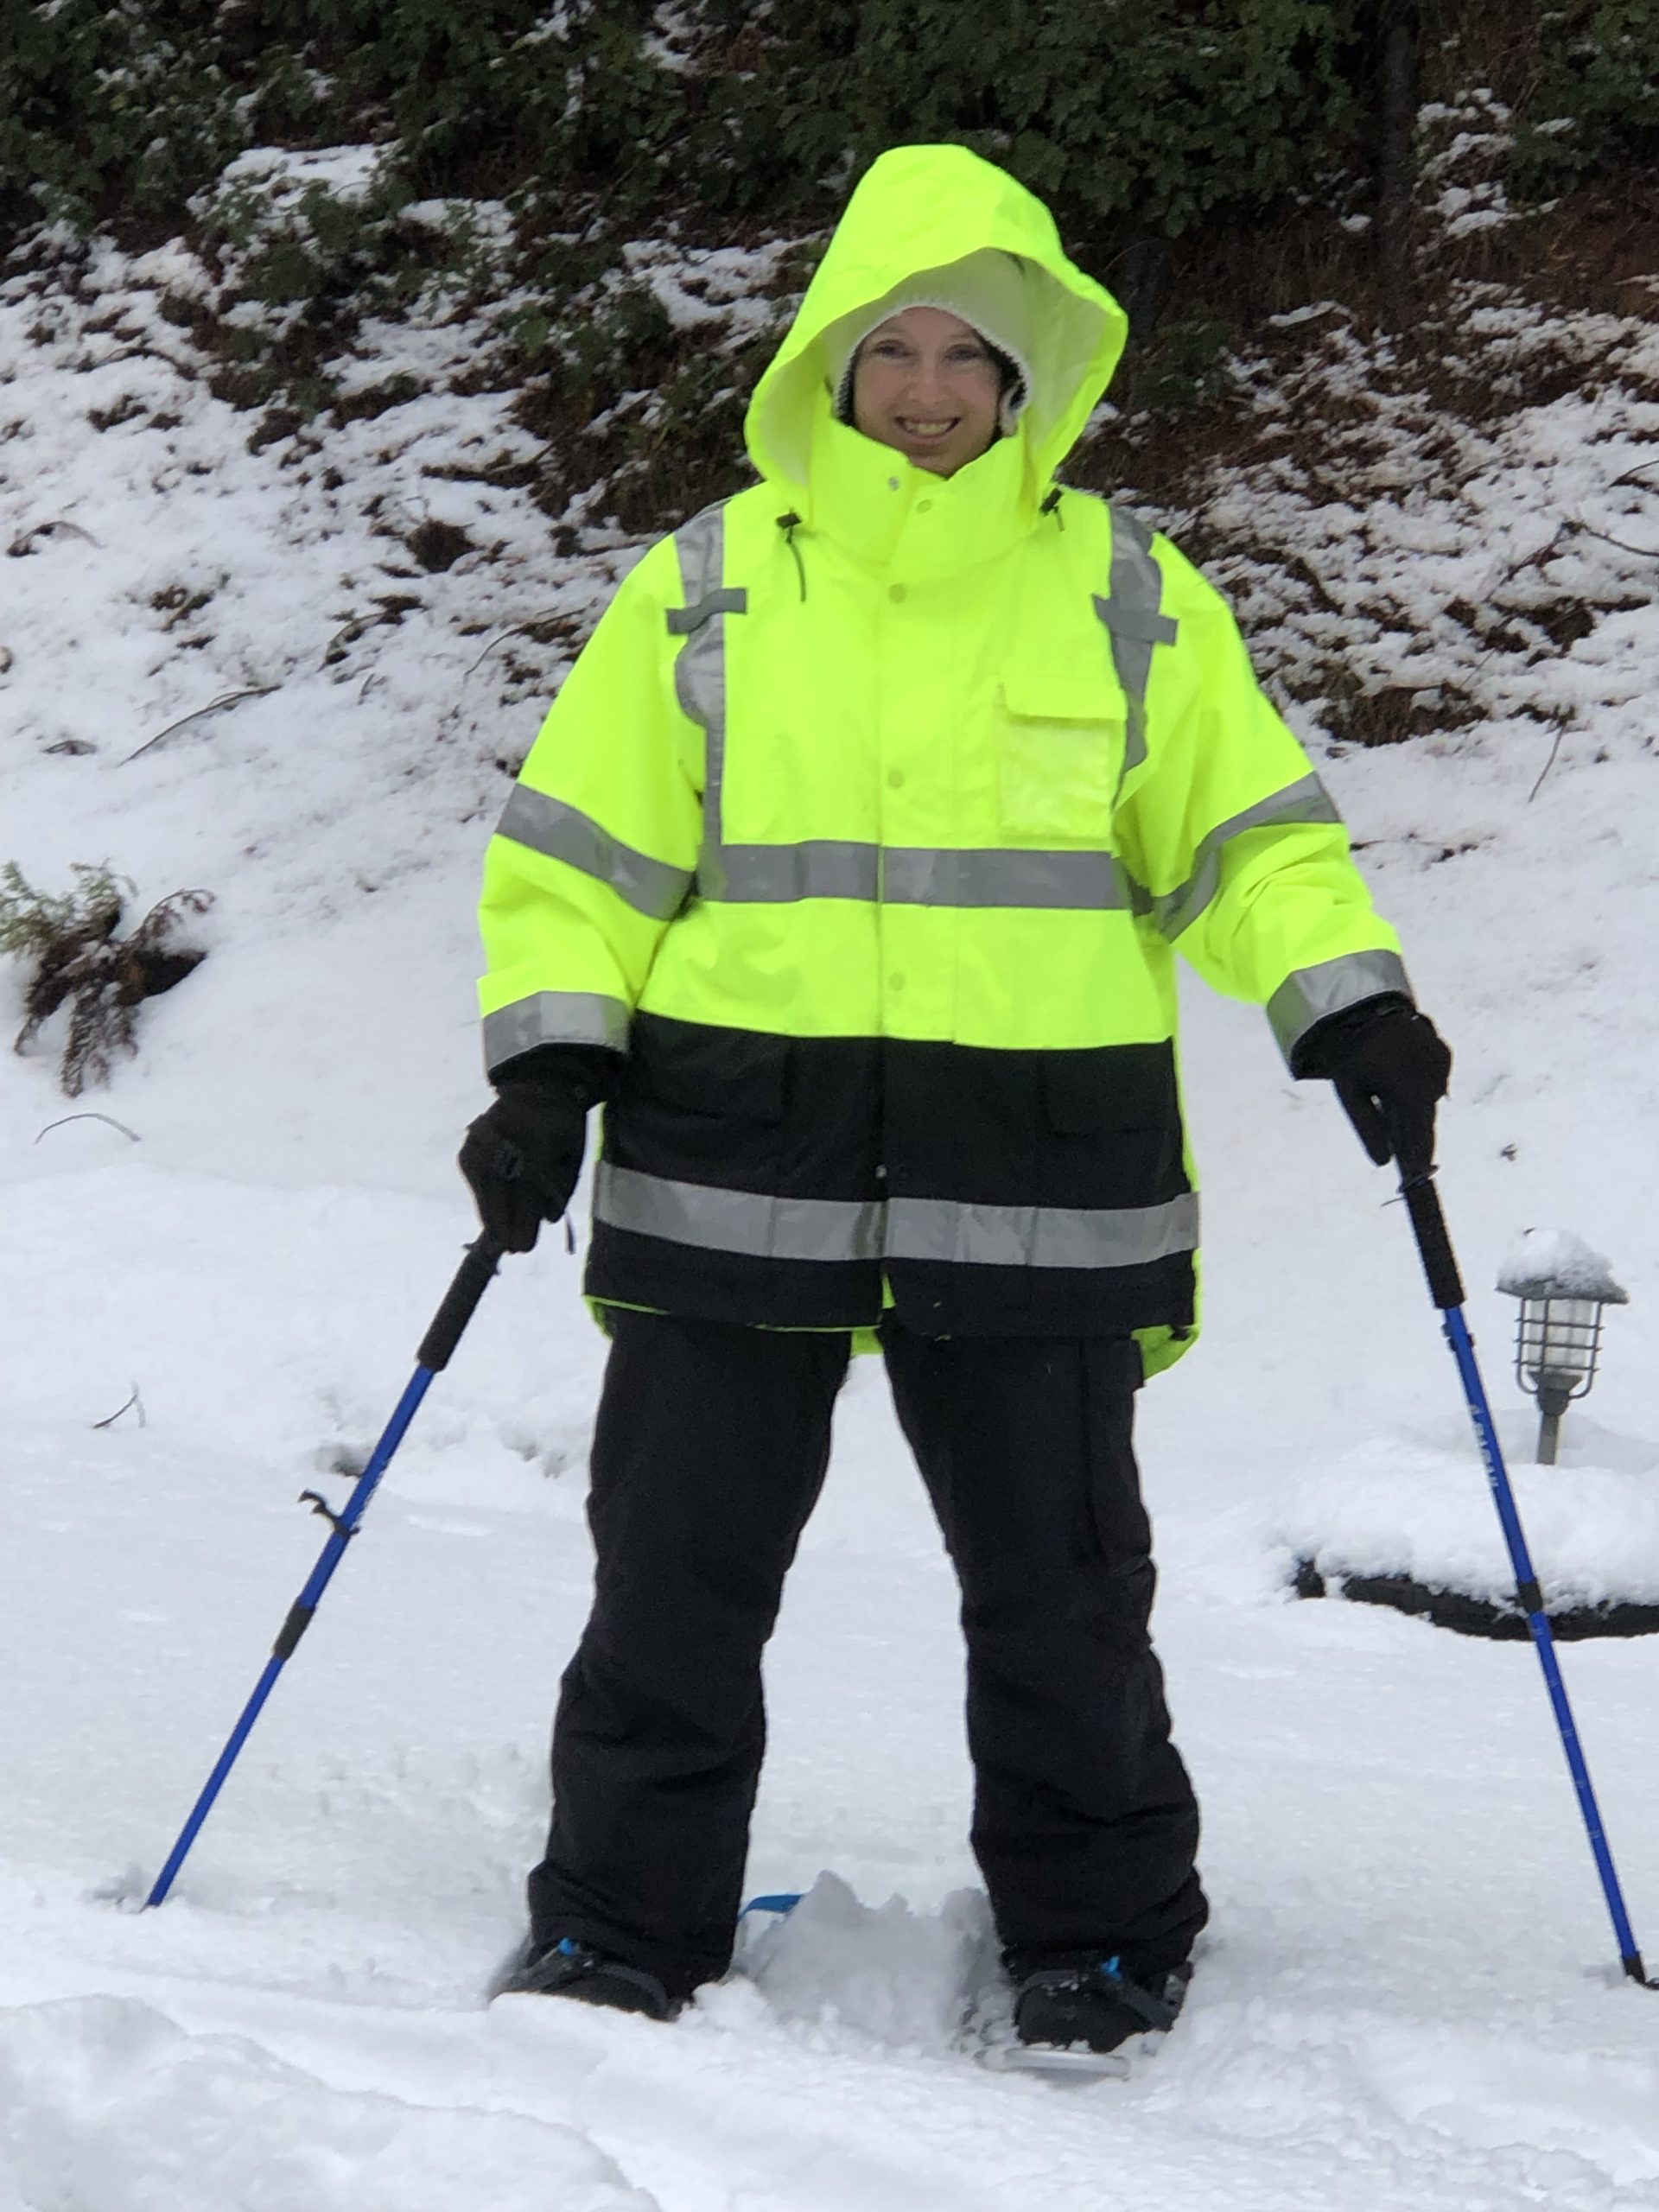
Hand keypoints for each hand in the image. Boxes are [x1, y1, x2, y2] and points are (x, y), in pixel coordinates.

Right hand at [459, 1079, 589, 1253]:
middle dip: (507, 1227)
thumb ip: (561, 1188)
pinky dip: (485, 1199)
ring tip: (500, 1238)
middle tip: (515, 1248)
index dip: (524, 1223)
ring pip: (485, 1192)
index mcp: (538, 1145)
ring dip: (493, 1216)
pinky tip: (493, 1213)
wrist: (538, 1088)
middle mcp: (505, 1143)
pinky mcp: (470, 1149)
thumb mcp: (573, 1155)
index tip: (522, 1248)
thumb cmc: (562, 1129)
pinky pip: (476, 1182)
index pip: (526, 1194)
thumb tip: (547, 1220)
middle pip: (502, 1197)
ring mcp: (483, 1144)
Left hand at [1295, 998, 1451, 1177]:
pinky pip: (1432, 1080)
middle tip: (1410, 1162)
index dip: (1420, 1159)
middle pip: (1425, 1118)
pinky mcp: (1442, 1053)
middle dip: (1415, 1136)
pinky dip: (1419, 1087)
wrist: (1362, 1009)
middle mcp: (1433, 1079)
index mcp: (1412, 1091)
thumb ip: (1367, 1129)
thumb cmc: (1351, 1054)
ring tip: (1397, 1114)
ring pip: (1428, 1099)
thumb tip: (1384, 1162)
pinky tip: (1400, 1085)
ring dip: (1415, 1109)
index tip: (1419, 1178)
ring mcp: (1441, 1064)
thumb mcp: (1351, 1094)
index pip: (1420, 1135)